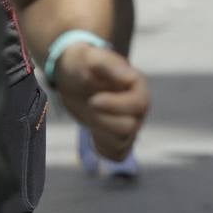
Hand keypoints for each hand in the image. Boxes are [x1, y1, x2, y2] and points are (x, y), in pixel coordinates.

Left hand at [54, 44, 149, 161]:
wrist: (73, 75)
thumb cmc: (83, 63)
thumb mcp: (91, 58)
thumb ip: (109, 66)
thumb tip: (129, 78)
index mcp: (137, 86)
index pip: (139, 105)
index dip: (116, 106)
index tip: (93, 100)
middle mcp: (138, 107)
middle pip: (130, 127)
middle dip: (103, 120)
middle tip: (89, 105)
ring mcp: (129, 123)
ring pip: (123, 142)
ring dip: (101, 134)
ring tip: (90, 117)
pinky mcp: (116, 137)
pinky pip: (117, 154)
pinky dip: (104, 150)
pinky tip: (93, 136)